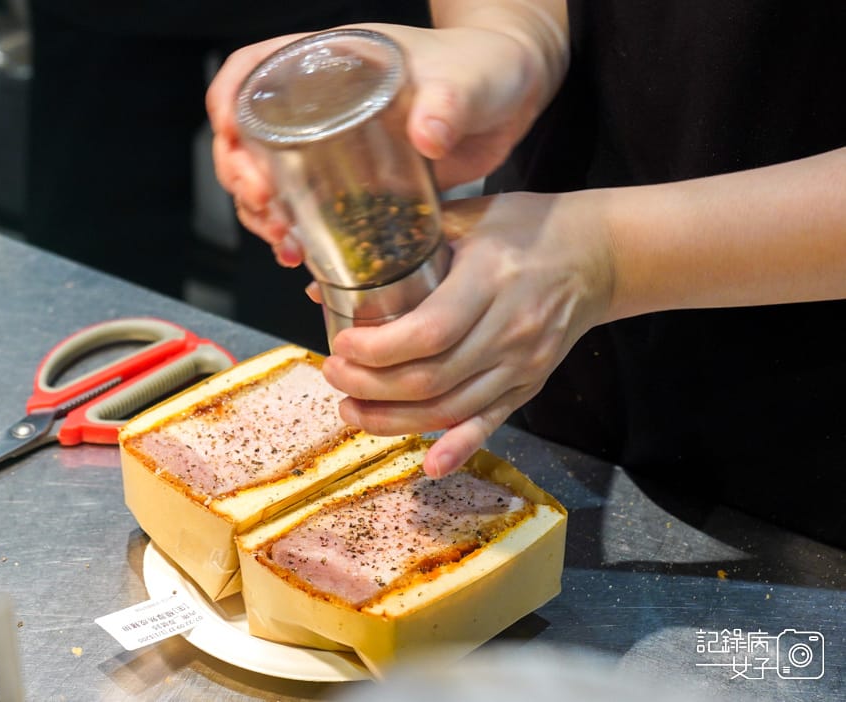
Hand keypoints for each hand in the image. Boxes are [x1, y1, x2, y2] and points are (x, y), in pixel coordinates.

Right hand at [206, 22, 556, 265]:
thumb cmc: (485, 69)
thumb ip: (450, 100)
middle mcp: (321, 105)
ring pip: (269, 179)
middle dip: (240, 175)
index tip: (230, 135)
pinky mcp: (354, 186)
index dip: (228, 98)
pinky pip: (306, 210)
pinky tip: (301, 255)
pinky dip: (293, 234)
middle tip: (266, 206)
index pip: (253, 69)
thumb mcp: (468, 80)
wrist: (511, 98)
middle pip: (247, 135)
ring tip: (283, 241)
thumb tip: (428, 133)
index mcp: (331, 62)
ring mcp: (334, 148)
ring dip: (261, 214)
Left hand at [320, 190, 614, 477]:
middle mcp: (512, 328)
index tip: (341, 345)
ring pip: (451, 409)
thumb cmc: (526, 227)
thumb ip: (402, 242)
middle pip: (432, 378)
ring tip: (352, 410)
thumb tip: (324, 283)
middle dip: (370, 387)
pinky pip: (491, 422)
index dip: (377, 349)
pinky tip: (430, 465)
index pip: (429, 332)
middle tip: (332, 375)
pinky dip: (459, 447)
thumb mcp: (467, 216)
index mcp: (492, 278)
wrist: (597, 254)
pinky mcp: (530, 384)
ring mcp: (525, 363)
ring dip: (394, 419)